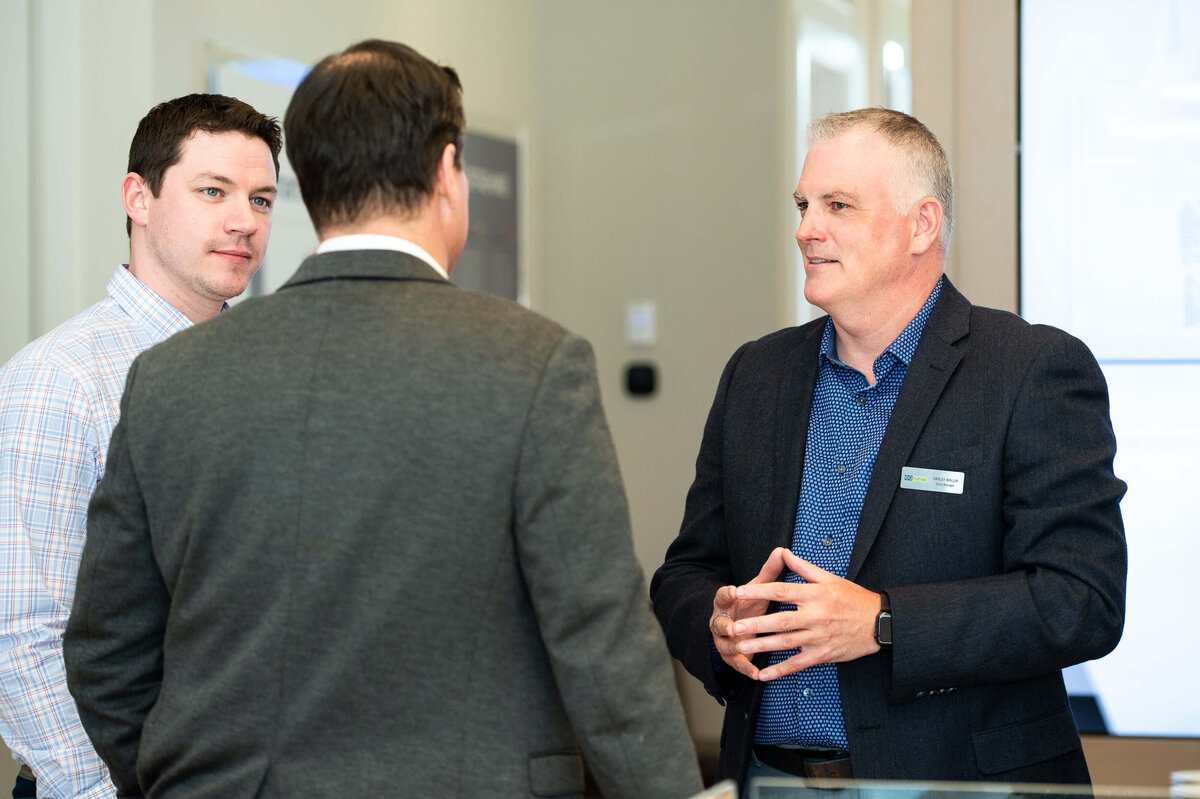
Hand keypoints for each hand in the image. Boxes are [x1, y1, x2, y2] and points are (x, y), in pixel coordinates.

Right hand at [709, 547, 791, 678]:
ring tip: (744, 650)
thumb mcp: (757, 589)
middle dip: (726, 626)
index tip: (734, 590)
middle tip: (734, 627)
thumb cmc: (749, 605)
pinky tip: (757, 674)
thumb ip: (769, 572)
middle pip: (719, 624)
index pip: (722, 596)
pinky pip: (737, 665)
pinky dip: (746, 669)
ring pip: (726, 646)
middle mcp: (721, 622)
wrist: (737, 627)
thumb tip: (782, 550)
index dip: (727, 593)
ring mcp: (724, 641)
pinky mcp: (731, 658)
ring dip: (735, 648)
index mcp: (726, 603)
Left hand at [728, 548, 881, 680]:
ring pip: (786, 643)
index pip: (781, 591)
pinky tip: (763, 674)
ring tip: (740, 648)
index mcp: (815, 594)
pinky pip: (798, 663)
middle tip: (732, 627)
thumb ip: (803, 568)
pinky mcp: (823, 654)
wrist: (879, 622)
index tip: (739, 592)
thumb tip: (783, 552)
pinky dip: (780, 670)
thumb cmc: (853, 598)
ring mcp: (819, 637)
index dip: (759, 591)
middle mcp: (816, 616)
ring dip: (762, 647)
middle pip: (780, 620)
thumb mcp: (829, 578)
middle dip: (755, 625)